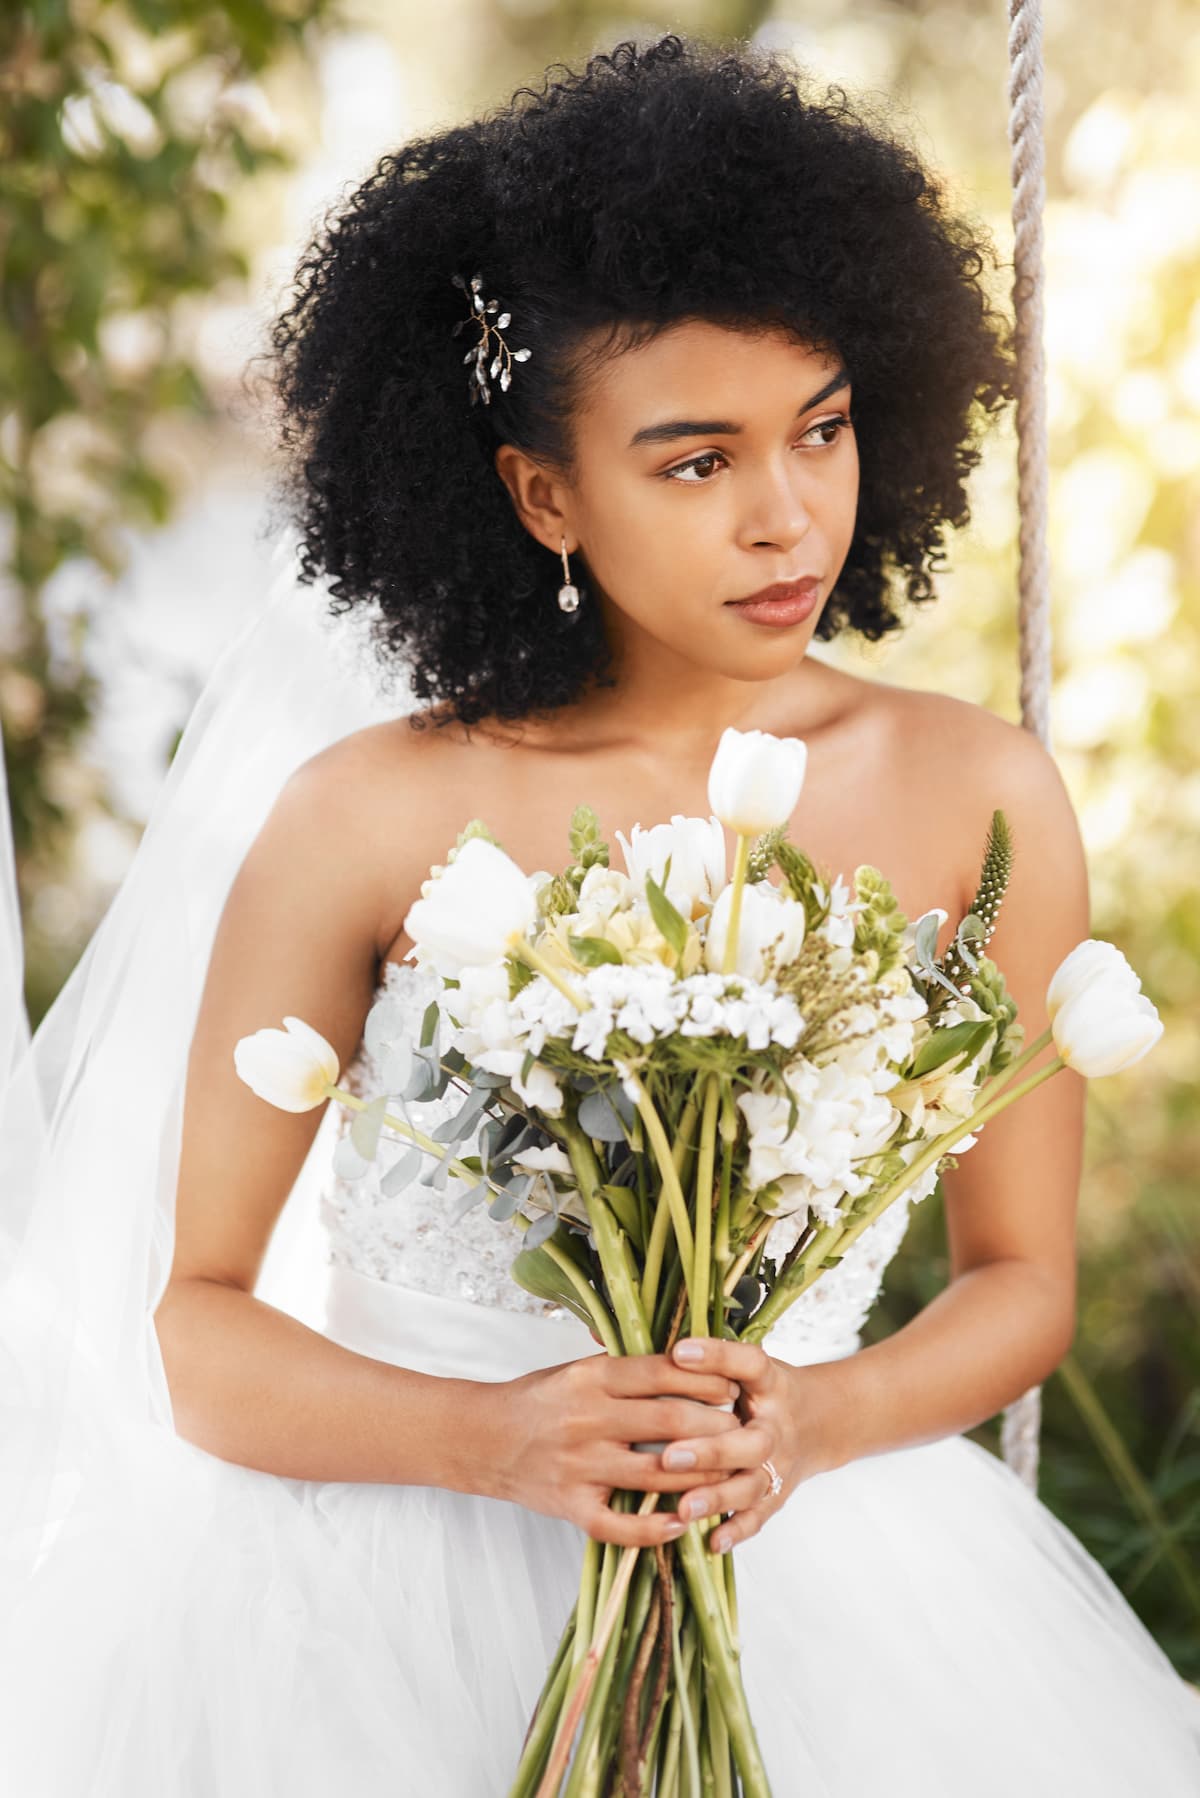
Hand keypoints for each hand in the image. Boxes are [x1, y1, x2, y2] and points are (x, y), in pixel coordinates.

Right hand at [494, 1350, 744, 1547]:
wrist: (485, 1438)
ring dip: (701, 1476)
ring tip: (729, 1473)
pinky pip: (620, 1526)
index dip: (707, 1380)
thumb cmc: (541, 1400)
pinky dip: (655, 1529)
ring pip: (657, 1475)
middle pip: (670, 1422)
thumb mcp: (579, 1369)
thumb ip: (628, 1369)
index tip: (733, 1387)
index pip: (663, 1374)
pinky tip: (683, 1523)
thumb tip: (690, 1362)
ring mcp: (580, 1466)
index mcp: (592, 1378)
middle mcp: (588, 1419)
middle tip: (742, 1430)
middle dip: (716, 1427)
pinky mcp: (571, 1506)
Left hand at [659, 1337, 842, 1553]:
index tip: (678, 1351)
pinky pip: (758, 1517)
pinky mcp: (776, 1495)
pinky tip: (711, 1542)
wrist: (821, 1421)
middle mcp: (777, 1427)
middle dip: (712, 1451)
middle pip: (751, 1442)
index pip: (749, 1363)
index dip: (716, 1356)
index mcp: (770, 1383)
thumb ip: (713, 1357)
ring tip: (683, 1507)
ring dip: (718, 1497)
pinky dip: (736, 1531)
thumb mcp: (749, 1364)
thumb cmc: (766, 1389)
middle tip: (671, 1456)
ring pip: (752, 1486)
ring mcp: (779, 1465)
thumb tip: (663, 1345)